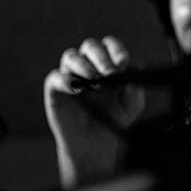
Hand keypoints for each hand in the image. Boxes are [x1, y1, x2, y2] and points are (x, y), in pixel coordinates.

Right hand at [42, 36, 146, 179]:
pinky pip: (55, 77)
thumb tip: (135, 67)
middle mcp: (87, 65)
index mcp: (106, 64)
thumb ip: (135, 87)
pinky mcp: (55, 90)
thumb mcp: (132, 104)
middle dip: (102, 58)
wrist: (95, 145)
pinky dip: (65, 80)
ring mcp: (69, 75)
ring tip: (95, 80)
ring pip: (71, 56)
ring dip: (84, 65)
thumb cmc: (113, 119)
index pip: (110, 45)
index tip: (124, 63)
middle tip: (110, 74)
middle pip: (90, 47)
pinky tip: (77, 88)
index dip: (117, 50)